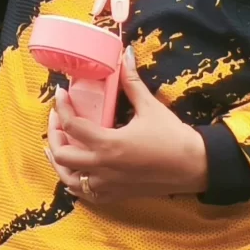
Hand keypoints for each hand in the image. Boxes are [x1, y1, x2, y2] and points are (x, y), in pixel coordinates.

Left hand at [42, 55, 207, 207]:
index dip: (62, 108)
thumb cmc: (173, 137)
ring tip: (57, 146)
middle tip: (57, 119)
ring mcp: (108, 185)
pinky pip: (86, 195)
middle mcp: (103, 167)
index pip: (72, 126)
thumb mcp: (150, 107)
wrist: (195, 166)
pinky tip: (76, 173)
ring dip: (60, 163)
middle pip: (62, 155)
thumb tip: (125, 55)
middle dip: (54, 135)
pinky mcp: (117, 194)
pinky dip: (76, 183)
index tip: (60, 94)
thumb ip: (131, 82)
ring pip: (69, 179)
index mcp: (109, 145)